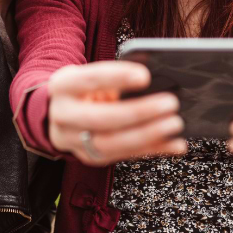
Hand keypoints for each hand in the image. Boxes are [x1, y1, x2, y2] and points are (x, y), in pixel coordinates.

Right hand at [47, 61, 186, 165]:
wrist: (56, 111)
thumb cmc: (82, 88)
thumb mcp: (89, 75)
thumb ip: (114, 78)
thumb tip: (154, 82)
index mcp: (62, 86)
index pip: (89, 80)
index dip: (117, 77)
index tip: (146, 75)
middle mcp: (63, 115)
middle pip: (102, 118)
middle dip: (139, 112)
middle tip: (170, 103)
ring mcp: (73, 141)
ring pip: (112, 144)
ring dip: (148, 135)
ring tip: (175, 124)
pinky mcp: (89, 157)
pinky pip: (123, 156)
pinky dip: (153, 149)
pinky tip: (176, 143)